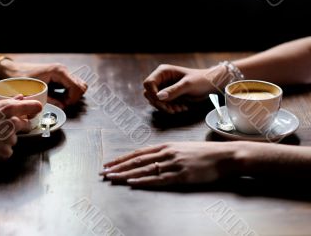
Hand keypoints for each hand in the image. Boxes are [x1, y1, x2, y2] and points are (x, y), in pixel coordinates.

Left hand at [0, 60, 87, 108]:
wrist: (12, 70)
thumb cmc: (20, 79)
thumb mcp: (34, 92)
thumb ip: (50, 100)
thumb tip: (62, 106)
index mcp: (59, 72)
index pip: (78, 87)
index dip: (72, 99)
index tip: (63, 105)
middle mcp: (63, 70)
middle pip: (81, 87)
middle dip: (73, 98)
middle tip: (61, 104)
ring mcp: (62, 73)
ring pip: (77, 87)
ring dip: (70, 96)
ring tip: (58, 101)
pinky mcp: (59, 77)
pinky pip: (70, 87)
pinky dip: (66, 94)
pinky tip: (55, 98)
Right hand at [0, 98, 41, 164]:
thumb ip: (6, 103)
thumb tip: (20, 98)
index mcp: (7, 109)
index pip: (32, 107)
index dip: (35, 109)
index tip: (35, 110)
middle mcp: (12, 124)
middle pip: (24, 125)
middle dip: (17, 126)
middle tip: (0, 128)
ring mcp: (9, 140)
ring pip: (13, 139)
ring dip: (5, 139)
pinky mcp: (5, 153)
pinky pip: (7, 151)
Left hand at [100, 142, 243, 186]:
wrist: (224, 156)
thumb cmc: (204, 153)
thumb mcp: (182, 148)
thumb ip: (166, 152)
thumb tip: (151, 158)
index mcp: (166, 146)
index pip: (138, 152)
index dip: (122, 159)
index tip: (109, 164)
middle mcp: (166, 153)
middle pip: (137, 161)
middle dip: (118, 167)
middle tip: (104, 173)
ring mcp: (173, 164)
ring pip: (144, 170)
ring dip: (126, 175)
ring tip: (112, 178)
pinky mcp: (182, 176)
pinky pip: (159, 179)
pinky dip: (144, 181)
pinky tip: (132, 183)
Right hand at [143, 64, 225, 113]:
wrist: (211, 84)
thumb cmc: (201, 80)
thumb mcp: (188, 85)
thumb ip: (173, 90)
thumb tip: (159, 97)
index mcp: (163, 72)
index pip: (148, 83)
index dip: (152, 93)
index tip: (161, 101)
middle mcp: (161, 80)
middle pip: (149, 94)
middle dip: (160, 103)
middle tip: (172, 109)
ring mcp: (164, 88)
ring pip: (156, 101)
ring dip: (166, 107)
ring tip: (180, 108)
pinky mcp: (169, 96)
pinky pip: (163, 105)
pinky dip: (170, 108)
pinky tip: (182, 108)